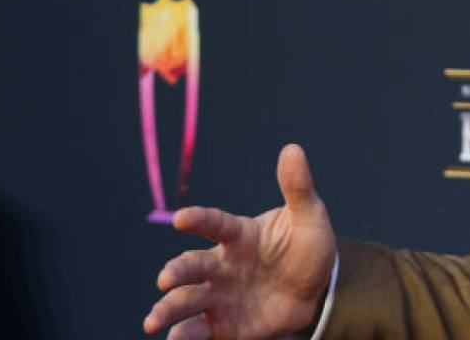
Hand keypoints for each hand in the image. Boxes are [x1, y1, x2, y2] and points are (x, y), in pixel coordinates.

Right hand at [144, 144, 337, 338]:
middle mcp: (221, 265)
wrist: (317, 291)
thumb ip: (298, 187)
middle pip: (191, 266)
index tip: (181, 219)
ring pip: (184, 301)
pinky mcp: (223, 324)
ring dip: (167, 310)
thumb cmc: (307, 248)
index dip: (198, 220)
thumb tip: (293, 148)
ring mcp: (219, 295)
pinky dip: (183, 336)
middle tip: (166, 278)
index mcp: (239, 235)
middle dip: (175, 271)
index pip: (214, 223)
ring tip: (152, 322)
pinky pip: (198, 331)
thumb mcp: (309, 217)